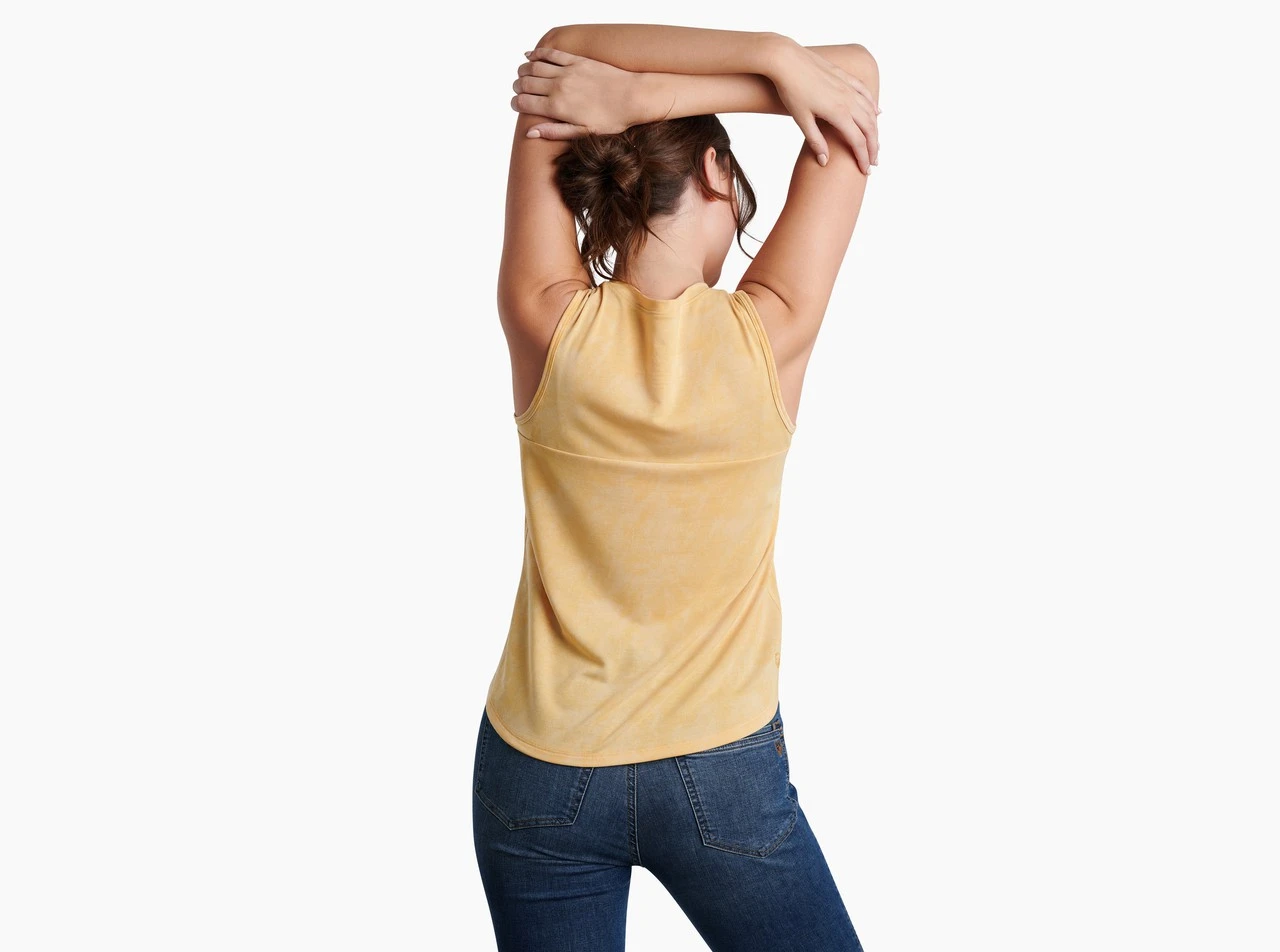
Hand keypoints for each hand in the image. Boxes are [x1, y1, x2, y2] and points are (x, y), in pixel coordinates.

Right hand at [511, 48, 643, 138]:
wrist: (633, 97)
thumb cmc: (611, 119)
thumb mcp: (583, 132)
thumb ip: (554, 131)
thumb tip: (529, 133)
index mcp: (558, 107)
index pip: (525, 102)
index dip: (516, 103)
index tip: (516, 105)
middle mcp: (559, 87)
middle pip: (526, 83)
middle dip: (517, 87)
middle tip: (518, 90)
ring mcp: (567, 71)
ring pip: (534, 67)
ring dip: (523, 70)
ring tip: (522, 75)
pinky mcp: (577, 60)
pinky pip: (551, 54)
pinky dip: (537, 53)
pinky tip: (530, 55)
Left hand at [769, 44, 879, 172]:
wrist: (786, 59)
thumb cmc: (790, 90)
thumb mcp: (801, 119)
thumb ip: (815, 141)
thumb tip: (825, 162)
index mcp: (838, 113)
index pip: (857, 141)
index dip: (863, 157)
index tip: (865, 170)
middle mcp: (848, 99)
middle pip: (869, 128)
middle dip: (873, 147)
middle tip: (874, 162)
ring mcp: (848, 87)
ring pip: (870, 111)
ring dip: (875, 129)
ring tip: (875, 143)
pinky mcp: (844, 77)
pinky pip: (865, 93)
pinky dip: (873, 105)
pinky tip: (877, 112)